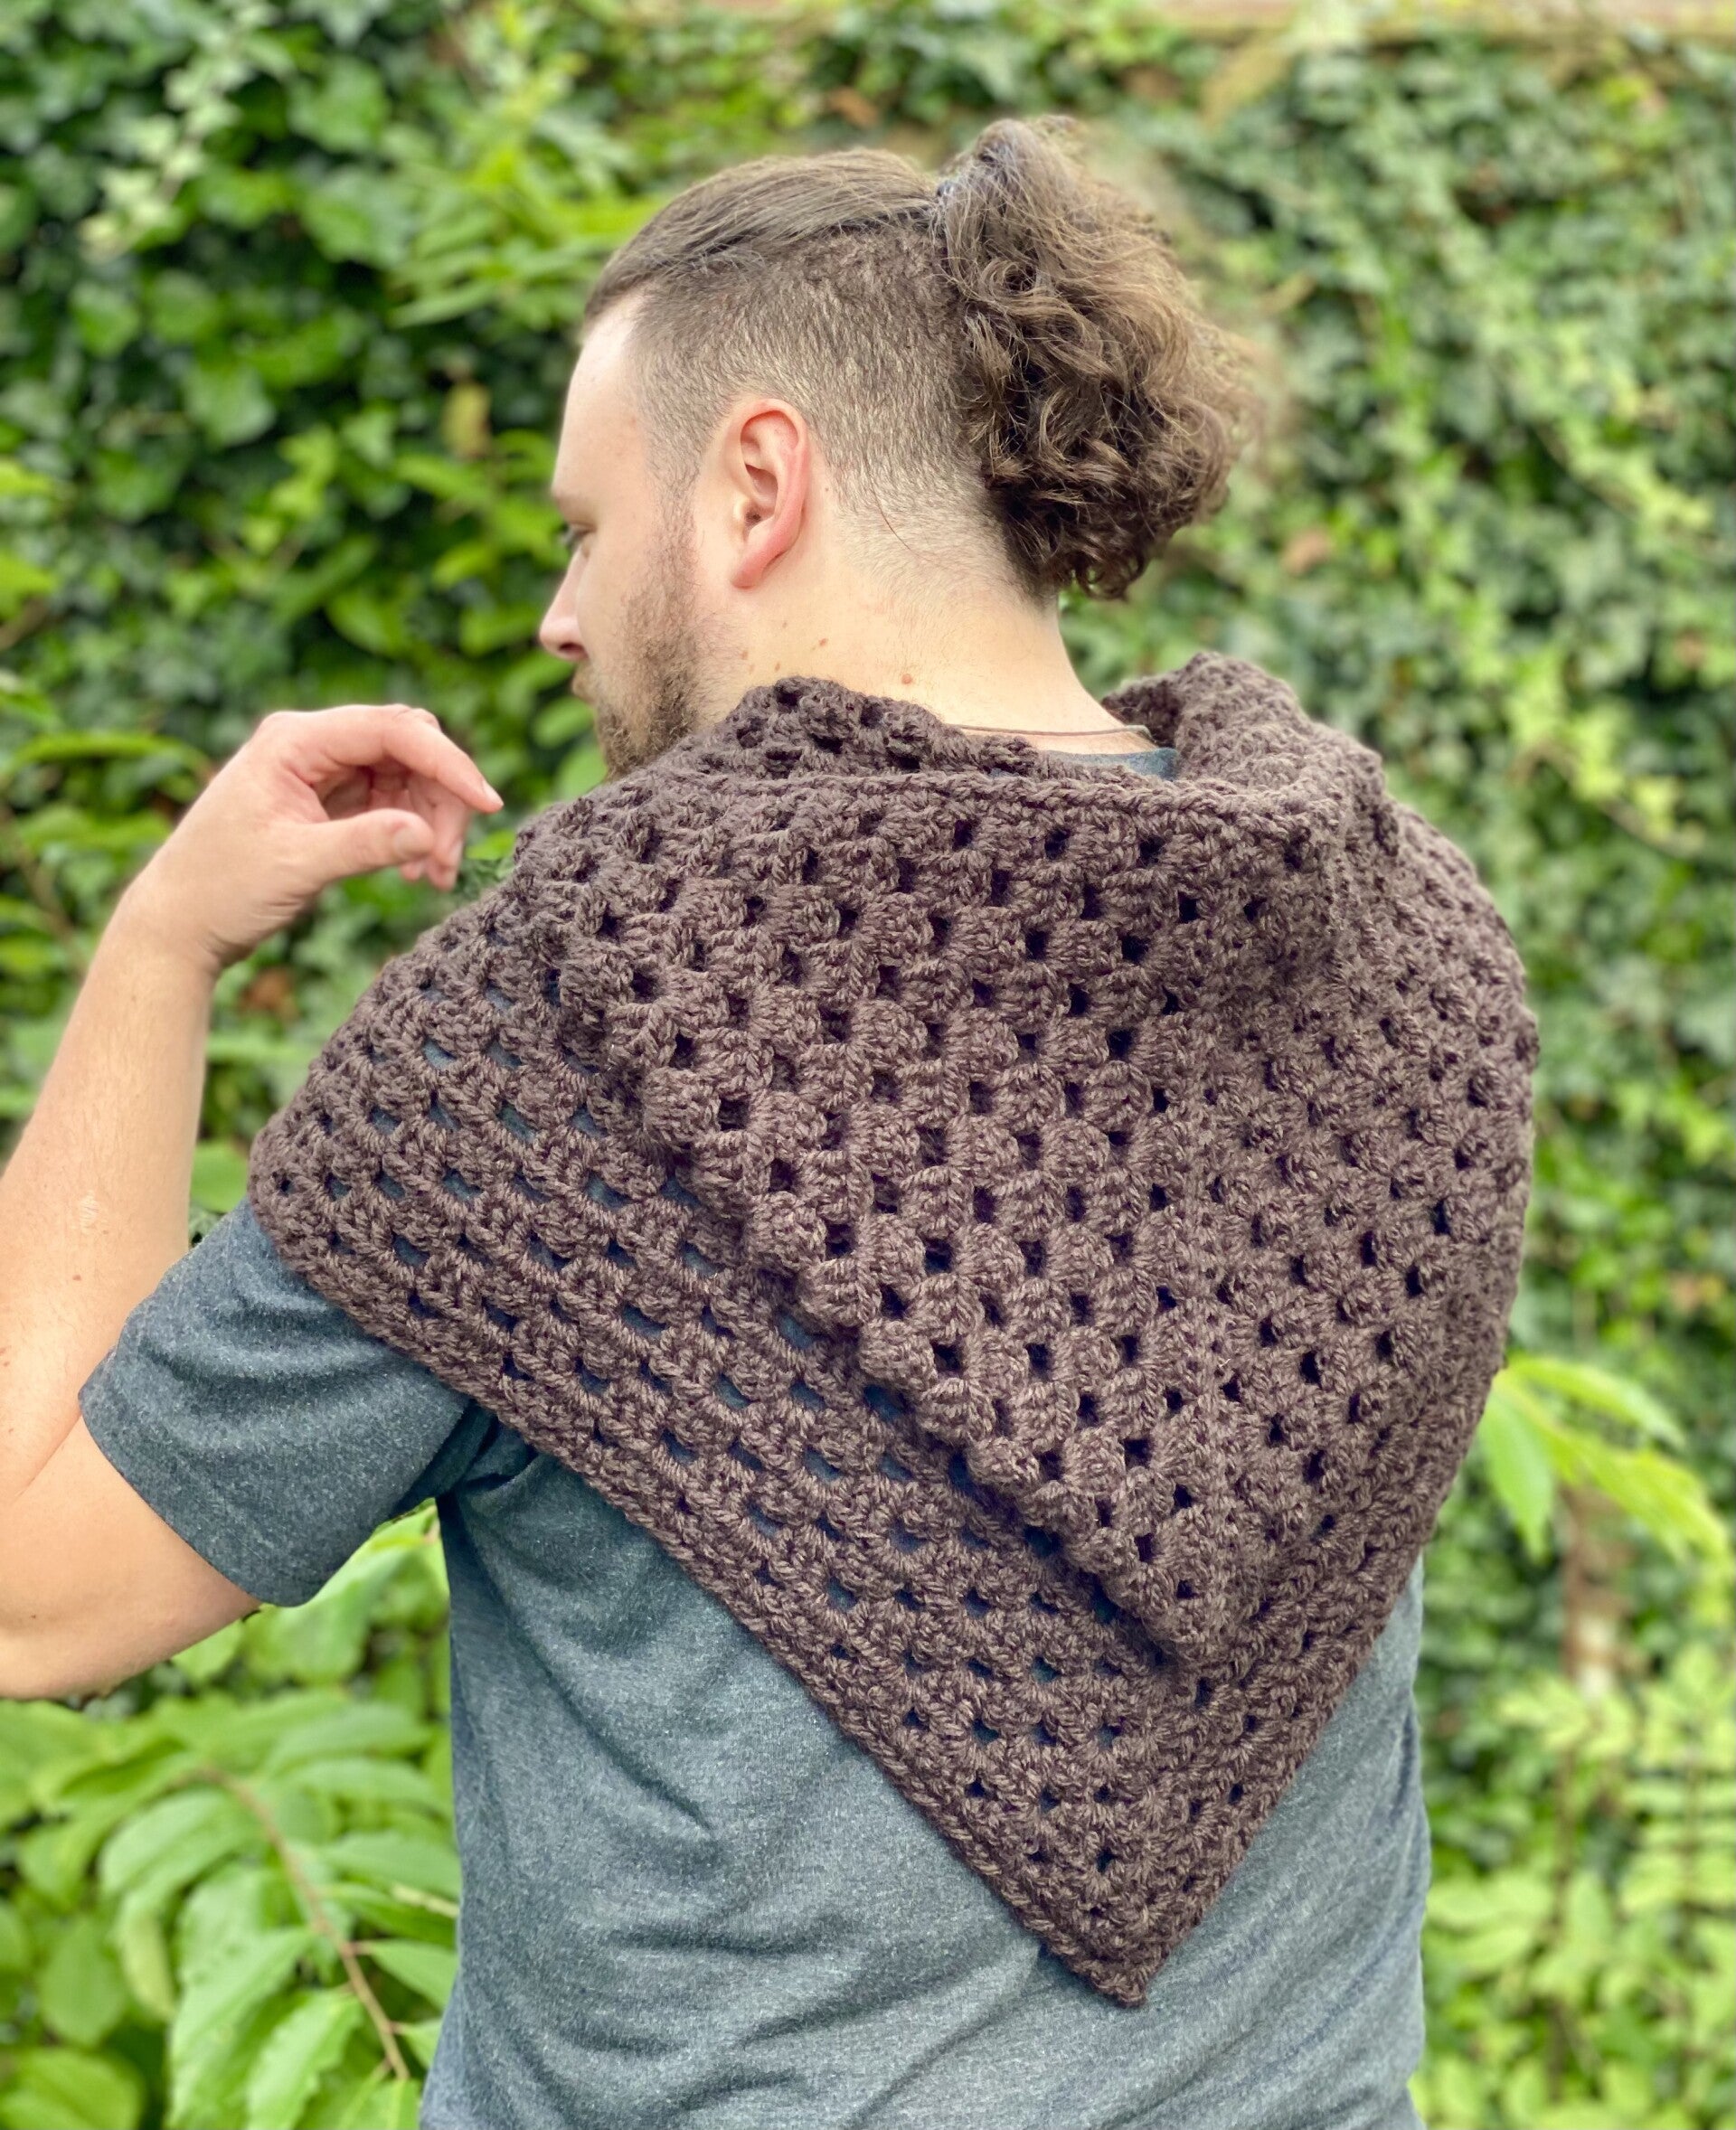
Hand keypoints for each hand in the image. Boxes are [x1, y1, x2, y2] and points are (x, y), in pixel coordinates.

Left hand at [117, 703, 502, 978]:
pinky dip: (410, 834)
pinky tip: (414, 872)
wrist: (179, 925)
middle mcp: (309, 745)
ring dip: (430, 822)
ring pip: (406, 776)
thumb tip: (429, 831)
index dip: (447, 763)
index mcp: (293, 741)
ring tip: (433, 877)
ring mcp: (319, 771)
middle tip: (449, 860)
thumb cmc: (221, 889)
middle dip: (440, 799)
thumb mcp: (297, 866)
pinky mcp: (327, 800)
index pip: (391, 730)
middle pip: (407, 748)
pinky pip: (389, 802)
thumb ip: (365, 843)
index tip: (486, 803)